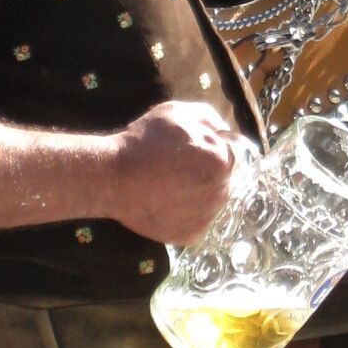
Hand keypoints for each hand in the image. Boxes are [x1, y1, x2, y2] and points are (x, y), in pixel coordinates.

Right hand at [113, 100, 242, 245]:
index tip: (194, 149)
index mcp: (221, 160)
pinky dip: (188, 212)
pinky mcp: (191, 234)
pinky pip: (198, 220)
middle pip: (225, 178)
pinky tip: (168, 201)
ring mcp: (206, 216)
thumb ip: (209, 118)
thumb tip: (224, 131)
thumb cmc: (145, 141)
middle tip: (178, 167)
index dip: (213, 147)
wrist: (114, 178)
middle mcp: (220, 191)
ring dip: (200, 192)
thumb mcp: (178, 113)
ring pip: (212, 200)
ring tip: (171, 184)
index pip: (234, 152)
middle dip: (207, 170)